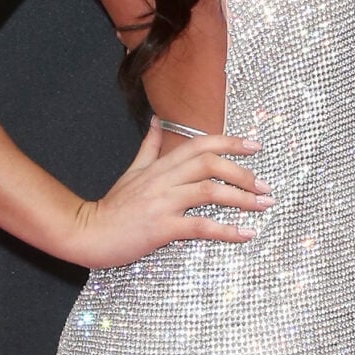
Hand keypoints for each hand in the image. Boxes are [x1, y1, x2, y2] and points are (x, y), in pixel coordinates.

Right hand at [65, 128, 269, 266]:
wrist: (88, 232)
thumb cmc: (114, 205)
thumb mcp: (132, 170)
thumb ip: (149, 146)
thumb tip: (157, 120)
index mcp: (161, 165)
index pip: (200, 144)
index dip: (229, 143)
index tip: (255, 146)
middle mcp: (164, 179)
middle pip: (209, 164)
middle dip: (242, 172)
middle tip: (265, 185)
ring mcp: (163, 202)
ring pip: (209, 192)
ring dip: (242, 199)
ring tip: (264, 205)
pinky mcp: (161, 227)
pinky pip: (199, 226)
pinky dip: (226, 230)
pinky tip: (245, 234)